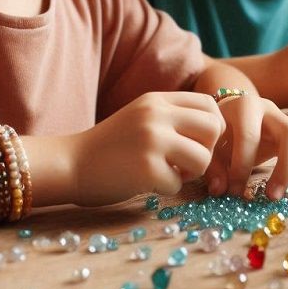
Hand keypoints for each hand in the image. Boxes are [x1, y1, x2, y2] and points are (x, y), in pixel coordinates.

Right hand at [72, 91, 224, 205]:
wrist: (70, 163)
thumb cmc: (111, 145)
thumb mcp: (142, 116)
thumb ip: (173, 116)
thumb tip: (217, 129)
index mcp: (157, 100)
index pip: (209, 104)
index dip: (212, 127)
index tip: (199, 142)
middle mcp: (157, 115)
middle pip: (213, 128)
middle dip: (208, 150)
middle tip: (188, 162)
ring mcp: (152, 140)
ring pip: (203, 158)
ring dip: (192, 173)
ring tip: (172, 173)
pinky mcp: (146, 169)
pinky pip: (179, 183)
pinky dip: (168, 188)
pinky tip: (149, 183)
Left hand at [205, 94, 287, 204]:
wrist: (230, 114)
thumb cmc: (220, 132)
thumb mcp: (211, 145)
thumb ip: (213, 167)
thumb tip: (220, 190)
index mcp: (245, 106)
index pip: (250, 135)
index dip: (242, 166)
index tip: (235, 192)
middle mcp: (272, 110)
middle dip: (285, 168)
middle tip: (272, 197)